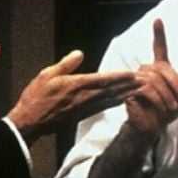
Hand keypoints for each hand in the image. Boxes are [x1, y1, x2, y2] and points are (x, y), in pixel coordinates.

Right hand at [4, 51, 140, 140]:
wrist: (30, 123)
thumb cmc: (36, 98)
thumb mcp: (47, 75)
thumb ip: (66, 64)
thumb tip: (79, 54)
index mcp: (77, 86)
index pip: (103, 80)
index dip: (121, 76)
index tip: (135, 72)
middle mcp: (84, 98)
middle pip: (113, 90)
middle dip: (131, 85)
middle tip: (148, 80)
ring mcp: (85, 108)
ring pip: (111, 100)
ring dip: (128, 94)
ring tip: (142, 89)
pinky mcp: (83, 115)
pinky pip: (104, 107)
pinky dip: (117, 102)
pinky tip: (125, 99)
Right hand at [124, 19, 177, 137]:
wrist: (153, 127)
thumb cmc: (168, 111)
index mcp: (159, 69)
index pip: (159, 48)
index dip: (159, 34)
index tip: (158, 19)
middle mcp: (146, 71)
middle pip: (162, 68)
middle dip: (176, 82)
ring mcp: (136, 81)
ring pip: (155, 79)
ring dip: (168, 94)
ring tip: (173, 106)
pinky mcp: (130, 92)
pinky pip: (146, 89)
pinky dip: (159, 99)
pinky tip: (163, 107)